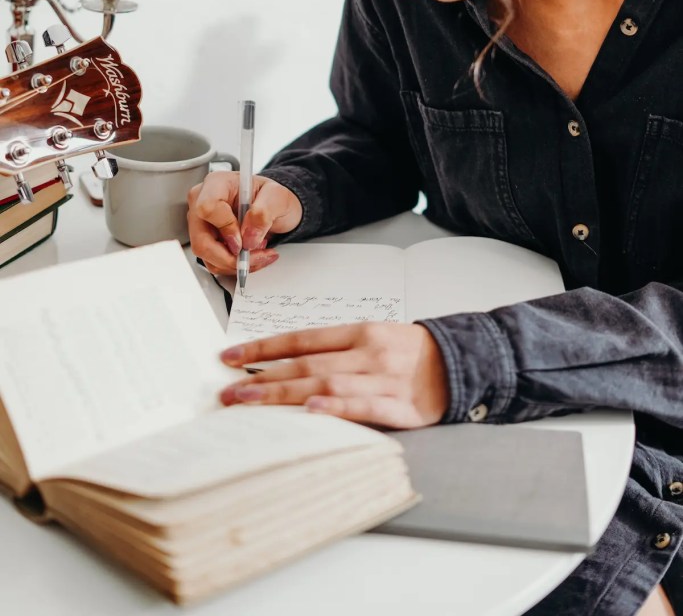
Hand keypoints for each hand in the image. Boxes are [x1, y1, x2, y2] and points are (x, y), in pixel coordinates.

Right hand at [187, 172, 302, 276]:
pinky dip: (233, 265)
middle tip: (255, 256)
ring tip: (258, 253)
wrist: (273, 208)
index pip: (208, 208)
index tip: (245, 238)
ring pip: (206, 255)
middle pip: (201, 239)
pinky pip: (213, 261)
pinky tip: (250, 256)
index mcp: (217, 183)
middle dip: (230, 256)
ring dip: (235, 262)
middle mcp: (203, 201)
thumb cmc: (272, 197)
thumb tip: (248, 236)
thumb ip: (264, 212)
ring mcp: (202, 222)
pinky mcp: (206, 239)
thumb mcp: (278, 197)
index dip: (226, 228)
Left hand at [218, 322, 449, 428]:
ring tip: (249, 403)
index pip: (302, 339)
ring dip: (283, 394)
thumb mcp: (373, 338)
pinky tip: (312, 411)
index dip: (264, 348)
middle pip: (306, 364)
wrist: (463, 361)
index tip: (229, 358)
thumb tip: (286, 363)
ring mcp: (383, 379)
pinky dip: (338, 408)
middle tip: (227, 393)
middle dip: (261, 378)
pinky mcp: (402, 407)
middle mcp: (367, 352)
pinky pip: (366, 407)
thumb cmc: (412, 352)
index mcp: (358, 332)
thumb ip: (336, 350)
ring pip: (326, 384)